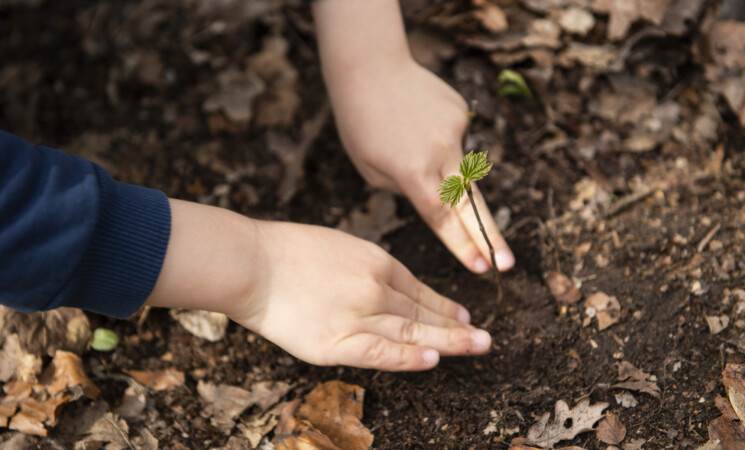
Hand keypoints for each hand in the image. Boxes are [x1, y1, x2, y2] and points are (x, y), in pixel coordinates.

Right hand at [147, 200, 491, 370]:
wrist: (251, 263)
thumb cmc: (285, 252)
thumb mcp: (337, 245)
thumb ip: (364, 268)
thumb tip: (386, 287)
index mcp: (376, 260)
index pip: (418, 288)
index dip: (443, 304)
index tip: (462, 314)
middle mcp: (376, 287)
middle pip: (423, 312)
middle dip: (457, 325)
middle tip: (485, 338)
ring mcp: (360, 314)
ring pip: (413, 333)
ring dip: (450, 341)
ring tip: (477, 347)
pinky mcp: (338, 342)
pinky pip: (383, 353)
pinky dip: (410, 359)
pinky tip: (435, 361)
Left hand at [327, 59, 514, 273]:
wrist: (370, 68)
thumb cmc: (361, 123)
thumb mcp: (372, 170)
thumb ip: (408, 190)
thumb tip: (438, 198)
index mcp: (413, 172)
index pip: (442, 219)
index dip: (463, 247)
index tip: (482, 269)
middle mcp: (440, 153)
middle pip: (470, 206)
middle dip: (490, 239)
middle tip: (507, 265)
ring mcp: (456, 130)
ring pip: (461, 167)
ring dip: (446, 171)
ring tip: (408, 142)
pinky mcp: (462, 112)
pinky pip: (454, 139)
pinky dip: (439, 140)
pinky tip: (416, 121)